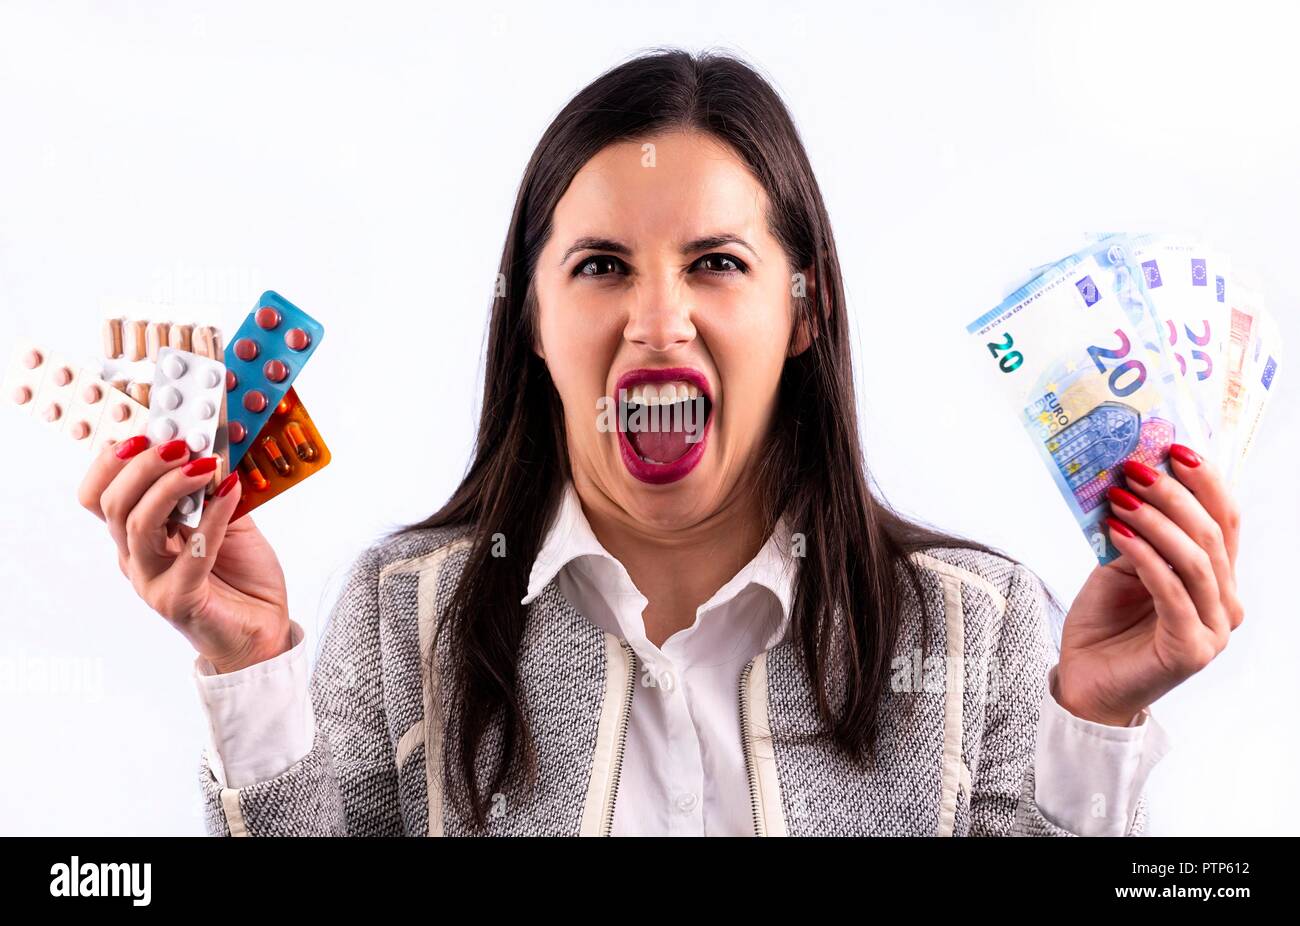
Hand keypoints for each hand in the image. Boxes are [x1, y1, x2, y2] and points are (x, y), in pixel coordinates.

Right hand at [78, 435, 290, 673]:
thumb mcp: (227, 519)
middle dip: (144, 465)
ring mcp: (152, 581)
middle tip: (179, 444)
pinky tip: (232, 493)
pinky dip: (211, 517)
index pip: (100, 493)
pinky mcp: (178, 600)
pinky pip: (189, 554)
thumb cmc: (241, 575)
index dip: (113, 459)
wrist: (265, 630)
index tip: (146, 430)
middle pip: (113, 504)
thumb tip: (212, 446)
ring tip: (205, 464)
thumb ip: (213, 489)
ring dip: (170, 486)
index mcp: (138, 535)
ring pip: (137, 525)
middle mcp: (135, 557)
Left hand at [1056, 443, 1243, 725]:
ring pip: (1195, 559)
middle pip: (1213, 534)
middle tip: (1137, 466)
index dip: (1205, 481)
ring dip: (1155, 520)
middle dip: (1174, 493)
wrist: (1085, 683)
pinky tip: (1118, 533)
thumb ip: (1138, 534)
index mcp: (1217, 580)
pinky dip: (1145, 556)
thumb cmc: (1105, 626)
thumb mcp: (1120, 567)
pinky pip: (1171, 591)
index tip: (1174, 447)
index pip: (1224, 520)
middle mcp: (1225, 603)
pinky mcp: (1190, 649)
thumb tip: (1134, 481)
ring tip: (1119, 498)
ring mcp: (1213, 629)